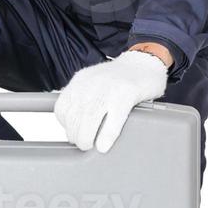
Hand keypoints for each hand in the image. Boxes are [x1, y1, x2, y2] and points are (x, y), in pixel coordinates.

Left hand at [54, 50, 168, 152]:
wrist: (145, 62)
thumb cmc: (121, 77)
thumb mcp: (94, 81)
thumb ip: (82, 97)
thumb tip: (72, 122)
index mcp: (81, 79)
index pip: (62, 106)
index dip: (65, 124)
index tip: (72, 132)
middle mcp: (92, 82)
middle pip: (75, 115)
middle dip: (76, 135)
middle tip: (83, 143)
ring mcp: (109, 88)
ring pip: (89, 119)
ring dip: (87, 138)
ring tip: (91, 146)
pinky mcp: (127, 94)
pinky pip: (113, 120)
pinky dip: (106, 136)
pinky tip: (104, 145)